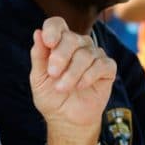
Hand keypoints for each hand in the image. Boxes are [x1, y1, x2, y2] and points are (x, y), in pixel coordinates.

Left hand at [29, 17, 115, 140]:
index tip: (49, 42)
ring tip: (63, 88)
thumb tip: (37, 33)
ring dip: (72, 73)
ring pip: (86, 54)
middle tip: (53, 74)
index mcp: (58, 43)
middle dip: (60, 56)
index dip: (53, 29)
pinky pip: (102, 64)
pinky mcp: (107, 68)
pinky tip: (81, 86)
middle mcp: (77, 45)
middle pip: (72, 38)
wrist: (66, 119)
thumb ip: (38, 56)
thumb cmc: (51, 97)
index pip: (57, 24)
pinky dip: (89, 75)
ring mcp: (94, 55)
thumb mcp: (38, 78)